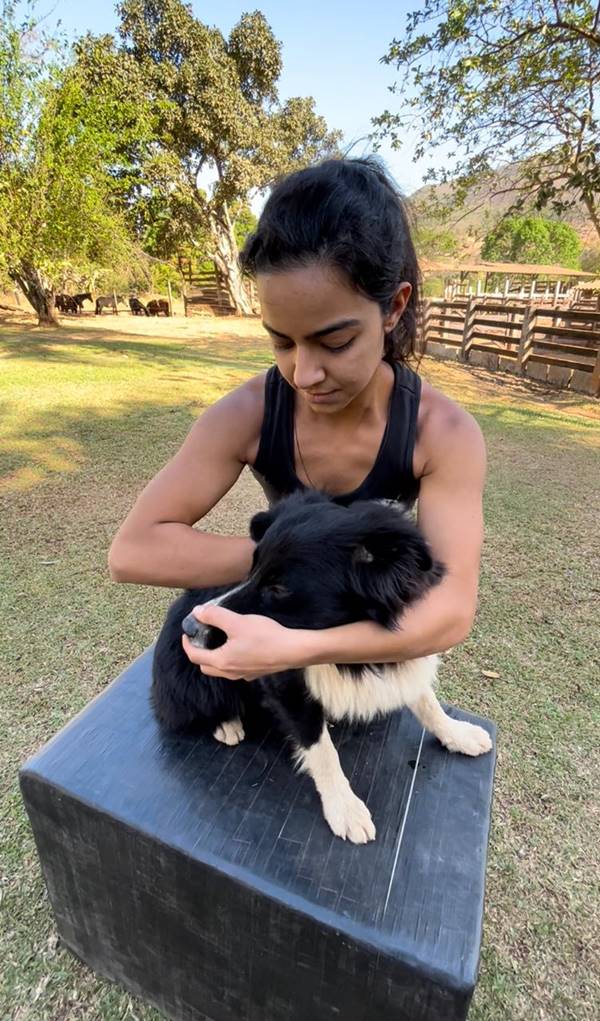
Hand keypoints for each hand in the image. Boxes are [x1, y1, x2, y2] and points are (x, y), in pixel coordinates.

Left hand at [181, 604, 308, 680]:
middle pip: (206, 666)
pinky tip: (239, 647)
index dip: (187, 644)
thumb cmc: (265, 637)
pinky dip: (230, 659)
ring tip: (219, 640)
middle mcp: (231, 672)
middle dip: (199, 652)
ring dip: (215, 657)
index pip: (195, 656)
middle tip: (201, 637)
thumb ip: (215, 616)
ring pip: (221, 669)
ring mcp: (244, 674)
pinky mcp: (256, 672)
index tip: (188, 632)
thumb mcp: (237, 622)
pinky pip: (236, 669)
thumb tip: (197, 612)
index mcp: (222, 661)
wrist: (293, 650)